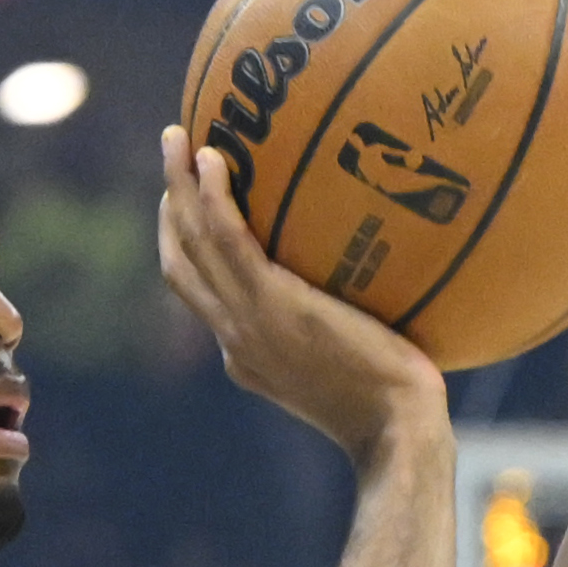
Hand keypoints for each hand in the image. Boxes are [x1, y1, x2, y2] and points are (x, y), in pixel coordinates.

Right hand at [158, 125, 448, 458]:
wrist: (396, 429)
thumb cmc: (398, 403)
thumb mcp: (358, 364)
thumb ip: (346, 328)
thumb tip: (376, 288)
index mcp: (247, 354)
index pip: (203, 293)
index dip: (188, 245)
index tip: (193, 204)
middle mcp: (233, 338)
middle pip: (180, 263)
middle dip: (169, 207)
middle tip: (173, 154)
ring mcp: (245, 322)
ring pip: (190, 243)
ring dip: (176, 186)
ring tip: (176, 137)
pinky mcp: (269, 304)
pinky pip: (226, 238)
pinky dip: (213, 196)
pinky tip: (215, 159)